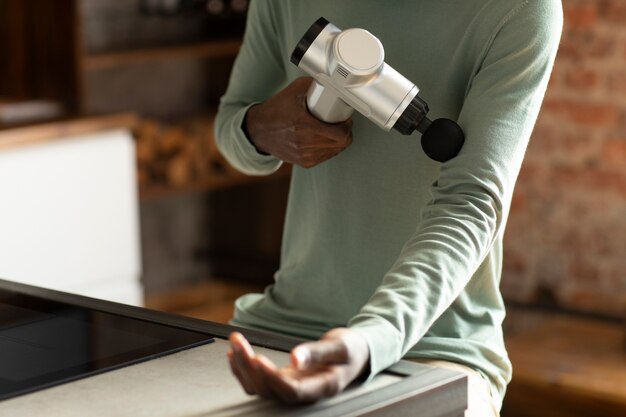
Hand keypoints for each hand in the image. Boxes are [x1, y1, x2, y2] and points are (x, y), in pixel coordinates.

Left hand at [227, 328, 369, 403]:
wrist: (358, 352)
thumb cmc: (352, 349)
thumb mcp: (340, 346)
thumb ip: (317, 352)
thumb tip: (295, 358)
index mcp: (322, 387)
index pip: (291, 391)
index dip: (271, 378)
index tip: (257, 358)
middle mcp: (305, 392)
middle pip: (270, 390)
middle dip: (250, 367)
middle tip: (239, 342)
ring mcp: (294, 387)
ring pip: (261, 387)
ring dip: (244, 367)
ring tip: (235, 343)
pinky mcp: (287, 379)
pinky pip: (261, 381)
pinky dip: (245, 368)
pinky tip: (236, 354)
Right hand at [245, 77, 352, 167]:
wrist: (259, 130)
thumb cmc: (276, 109)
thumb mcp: (294, 90)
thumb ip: (316, 84)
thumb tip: (335, 81)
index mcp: (303, 125)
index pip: (340, 134)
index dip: (347, 125)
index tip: (345, 118)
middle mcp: (304, 143)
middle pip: (341, 143)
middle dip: (345, 131)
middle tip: (340, 122)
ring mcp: (305, 156)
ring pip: (336, 150)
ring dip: (338, 140)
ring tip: (331, 129)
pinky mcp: (305, 163)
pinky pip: (327, 156)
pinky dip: (329, 147)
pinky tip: (325, 139)